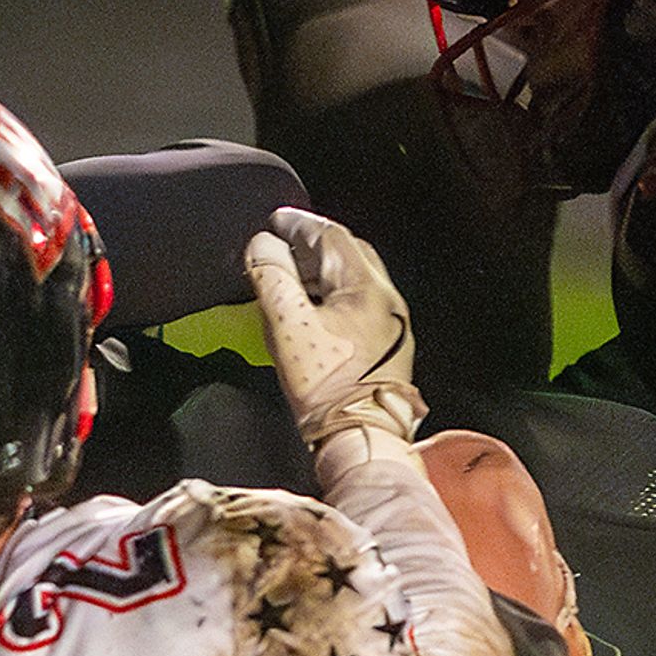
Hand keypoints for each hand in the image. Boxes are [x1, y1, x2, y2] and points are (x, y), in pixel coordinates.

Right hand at [242, 206, 423, 455]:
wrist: (362, 435)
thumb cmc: (326, 384)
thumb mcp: (287, 326)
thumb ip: (272, 278)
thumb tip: (263, 244)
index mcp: (367, 287)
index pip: (331, 236)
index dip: (299, 224)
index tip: (276, 220)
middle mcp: (387, 298)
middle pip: (350, 253)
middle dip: (314, 242)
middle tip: (284, 241)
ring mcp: (392, 322)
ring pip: (356, 278)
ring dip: (324, 269)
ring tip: (293, 273)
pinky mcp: (389, 344)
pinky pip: (360, 302)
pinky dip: (334, 291)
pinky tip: (314, 307)